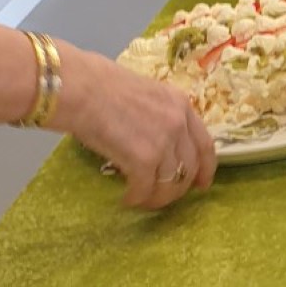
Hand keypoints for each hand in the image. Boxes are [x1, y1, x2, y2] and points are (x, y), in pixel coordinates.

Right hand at [56, 51, 217, 210]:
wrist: (80, 88)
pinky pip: (146, 189)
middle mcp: (178, 123)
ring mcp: (164, 141)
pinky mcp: (144, 159)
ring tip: (142, 200)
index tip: (202, 185)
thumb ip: (158, 116)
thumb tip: (156, 141)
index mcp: (180, 104)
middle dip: (179, 187)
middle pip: (190, 167)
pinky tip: (127, 199)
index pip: (204, 144)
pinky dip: (137, 198)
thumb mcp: (144, 94)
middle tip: (164, 197)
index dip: (205, 169)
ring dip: (157, 198)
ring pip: (170, 183)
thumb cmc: (99, 85)